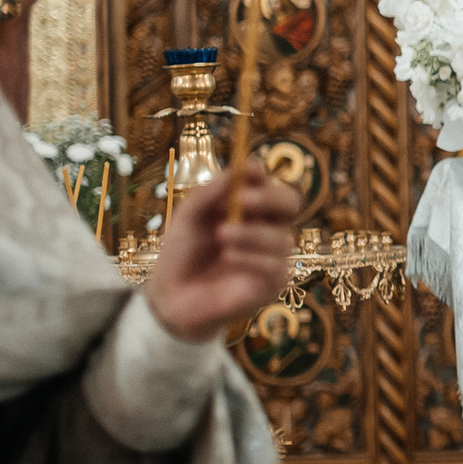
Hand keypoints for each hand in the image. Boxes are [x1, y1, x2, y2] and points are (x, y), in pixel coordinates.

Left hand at [145, 167, 299, 342]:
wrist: (171, 297)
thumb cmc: (181, 254)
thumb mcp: (188, 217)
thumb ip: (210, 192)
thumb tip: (242, 166)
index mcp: (249, 210)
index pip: (269, 185)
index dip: (261, 177)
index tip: (245, 173)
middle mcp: (266, 229)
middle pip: (291, 203)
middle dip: (270, 198)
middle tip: (242, 200)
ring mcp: (272, 257)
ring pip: (281, 237)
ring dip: (250, 233)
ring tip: (221, 236)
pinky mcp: (272, 284)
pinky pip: (275, 266)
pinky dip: (250, 258)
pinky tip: (227, 258)